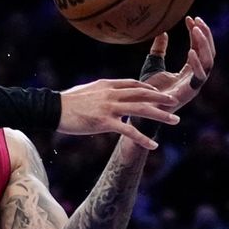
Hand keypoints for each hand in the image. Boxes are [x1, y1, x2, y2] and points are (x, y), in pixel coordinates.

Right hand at [57, 78, 179, 149]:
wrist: (53, 108)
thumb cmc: (66, 102)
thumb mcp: (87, 91)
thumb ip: (101, 92)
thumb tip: (107, 95)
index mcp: (107, 85)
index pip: (133, 84)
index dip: (148, 88)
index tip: (158, 92)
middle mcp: (112, 94)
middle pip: (142, 94)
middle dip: (161, 98)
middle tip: (176, 101)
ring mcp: (109, 107)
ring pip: (141, 110)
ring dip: (160, 115)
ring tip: (174, 120)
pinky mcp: (105, 122)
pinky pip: (128, 131)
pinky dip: (143, 138)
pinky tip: (153, 144)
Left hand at [142, 16, 215, 112]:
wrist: (142, 110)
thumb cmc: (148, 90)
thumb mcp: (152, 65)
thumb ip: (159, 50)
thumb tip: (162, 31)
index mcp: (189, 70)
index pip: (199, 48)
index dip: (197, 33)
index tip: (191, 18)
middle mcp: (195, 77)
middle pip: (208, 53)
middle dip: (206, 35)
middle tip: (198, 20)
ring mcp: (194, 85)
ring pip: (208, 62)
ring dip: (204, 45)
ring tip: (196, 30)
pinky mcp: (190, 93)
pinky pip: (199, 77)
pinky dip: (196, 63)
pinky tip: (191, 50)